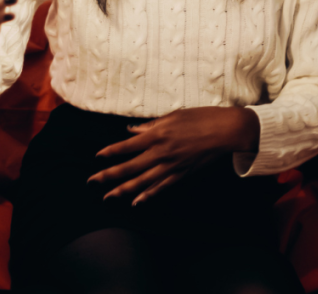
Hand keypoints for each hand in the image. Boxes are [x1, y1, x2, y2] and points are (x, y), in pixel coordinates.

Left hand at [88, 107, 260, 205]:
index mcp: (157, 135)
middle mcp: (161, 153)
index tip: (97, 157)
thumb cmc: (201, 118)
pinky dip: (148, 195)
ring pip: (142, 182)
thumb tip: (131, 130)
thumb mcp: (174, 116)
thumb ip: (151, 125)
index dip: (111, 152)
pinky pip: (161, 187)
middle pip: (129, 167)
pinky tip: (137, 202)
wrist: (226, 131)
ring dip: (123, 190)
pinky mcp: (182, 174)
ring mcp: (171, 166)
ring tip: (108, 197)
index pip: (127, 146)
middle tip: (91, 182)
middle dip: (108, 176)